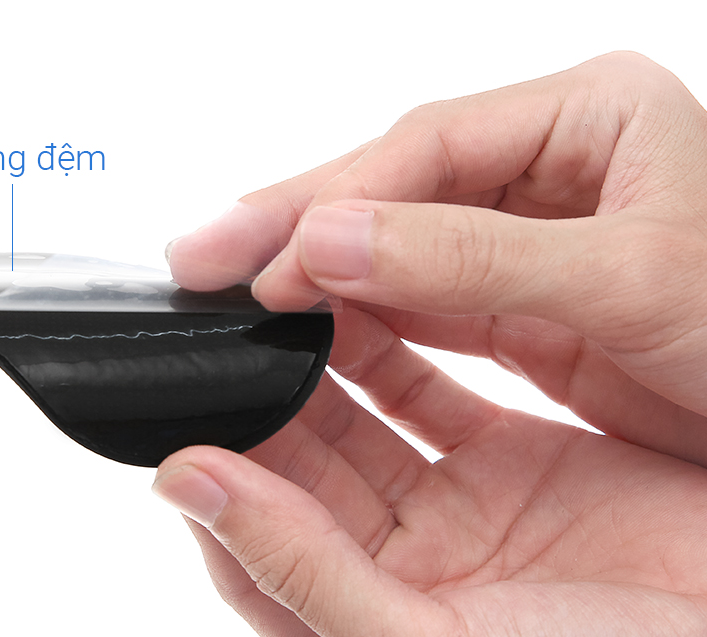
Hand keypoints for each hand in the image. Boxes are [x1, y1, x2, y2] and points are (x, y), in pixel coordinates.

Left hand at [153, 308, 706, 636]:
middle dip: (262, 397)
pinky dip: (391, 344)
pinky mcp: (510, 463)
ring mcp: (454, 510)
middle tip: (227, 325)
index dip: (212, 477)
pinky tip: (353, 301)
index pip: (249, 546)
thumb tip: (189, 487)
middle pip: (298, 469)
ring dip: (317, 360)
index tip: (181, 405)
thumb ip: (299, 567)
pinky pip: (430, 390)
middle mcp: (395, 569)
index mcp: (355, 631)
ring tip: (277, 298)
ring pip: (357, 418)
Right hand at [166, 51, 706, 467]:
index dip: (329, 200)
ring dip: (319, 274)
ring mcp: (531, 234)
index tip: (250, 253)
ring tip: (232, 294)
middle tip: (199, 259)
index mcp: (589, 116)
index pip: (424, 147)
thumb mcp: (629, 282)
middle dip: (298, 228)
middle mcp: (552, 162)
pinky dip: (365, 318)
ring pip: (400, 245)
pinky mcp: (522, 304)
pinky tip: (306, 328)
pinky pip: (425, 303)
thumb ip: (471, 260)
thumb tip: (326, 241)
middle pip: (396, 188)